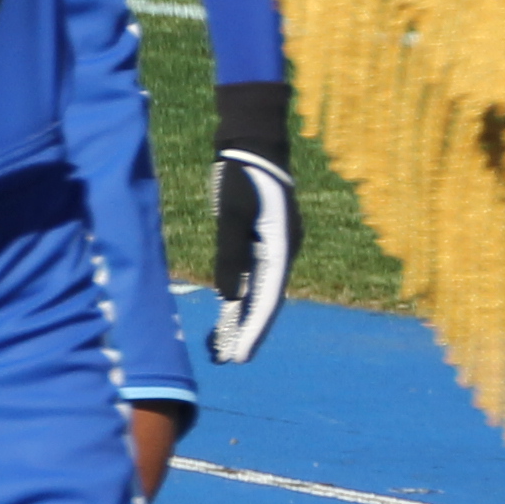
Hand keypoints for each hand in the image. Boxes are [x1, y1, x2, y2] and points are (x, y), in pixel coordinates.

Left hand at [207, 77, 295, 364]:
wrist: (252, 142)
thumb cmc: (242, 174)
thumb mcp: (232, 214)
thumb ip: (232, 254)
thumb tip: (230, 296)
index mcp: (280, 248)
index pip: (267, 300)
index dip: (253, 331)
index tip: (240, 357)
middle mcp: (283, 252)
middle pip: (265, 301)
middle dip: (247, 332)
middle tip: (227, 361)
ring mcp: (275, 247)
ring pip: (260, 291)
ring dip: (242, 318)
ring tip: (220, 346)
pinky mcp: (264, 241)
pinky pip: (254, 277)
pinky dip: (241, 296)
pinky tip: (226, 313)